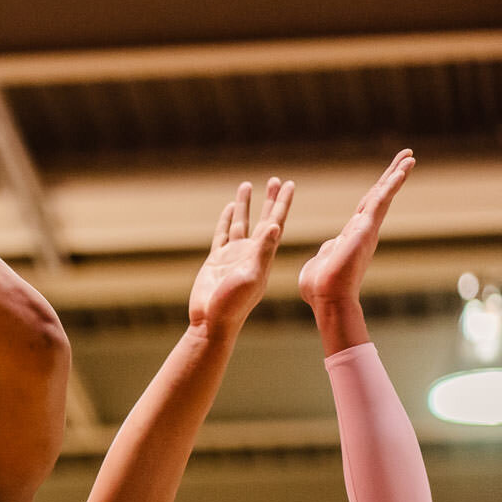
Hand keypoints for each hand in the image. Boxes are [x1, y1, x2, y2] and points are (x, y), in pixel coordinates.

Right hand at [187, 177, 293, 338]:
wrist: (212, 322)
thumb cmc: (233, 304)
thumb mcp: (252, 276)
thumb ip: (263, 251)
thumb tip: (276, 226)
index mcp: (263, 255)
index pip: (276, 222)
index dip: (282, 203)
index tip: (289, 184)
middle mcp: (251, 253)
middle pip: (263, 219)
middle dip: (269, 199)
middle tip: (275, 179)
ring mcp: (233, 256)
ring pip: (241, 223)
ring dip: (246, 205)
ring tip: (247, 185)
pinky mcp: (216, 260)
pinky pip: (222, 234)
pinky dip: (226, 220)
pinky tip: (229, 209)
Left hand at [298, 149, 413, 316]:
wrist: (325, 298)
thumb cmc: (319, 287)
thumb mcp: (321, 261)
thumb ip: (328, 251)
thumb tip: (330, 247)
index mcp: (352, 235)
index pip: (366, 206)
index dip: (377, 190)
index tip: (388, 175)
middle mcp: (363, 230)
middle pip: (379, 196)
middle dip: (393, 175)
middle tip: (407, 157)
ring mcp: (366, 230)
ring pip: (383, 196)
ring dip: (396, 175)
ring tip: (409, 157)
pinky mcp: (365, 230)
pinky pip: (380, 202)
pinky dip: (391, 185)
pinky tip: (401, 170)